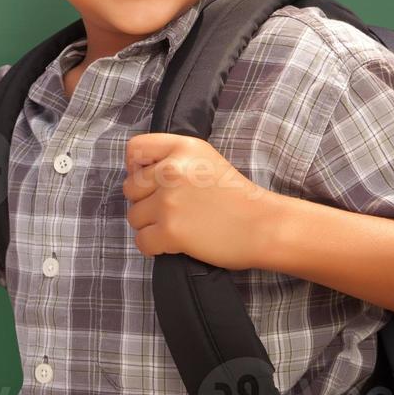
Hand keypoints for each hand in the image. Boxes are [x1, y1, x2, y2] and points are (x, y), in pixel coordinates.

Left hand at [122, 132, 285, 270]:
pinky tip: (173, 244)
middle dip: (145, 201)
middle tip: (170, 209)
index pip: (135, 148)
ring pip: (133, 216)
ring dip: (150, 225)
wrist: (263, 226)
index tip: (150, 181)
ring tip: (176, 226)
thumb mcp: (205, 159)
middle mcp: (171, 170)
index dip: (136, 167)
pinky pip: (141, 241)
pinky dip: (153, 247)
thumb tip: (135, 172)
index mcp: (182, 148)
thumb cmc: (237, 197)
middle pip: (130, 188)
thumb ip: (172, 159)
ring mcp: (169, 201)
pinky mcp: (170, 231)